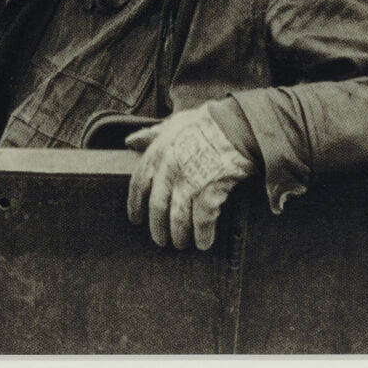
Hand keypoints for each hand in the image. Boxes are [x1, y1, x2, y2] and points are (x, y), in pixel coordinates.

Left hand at [125, 106, 256, 250]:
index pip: (138, 184)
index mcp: (158, 152)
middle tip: (160, 240)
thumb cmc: (205, 124)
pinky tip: (203, 243)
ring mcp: (190, 180)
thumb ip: (151, 135)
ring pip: (177, 217)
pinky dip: (202, 234)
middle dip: (158, 227)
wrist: (237, 125)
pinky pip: (202, 220)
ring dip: (179, 234)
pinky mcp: (211, 190)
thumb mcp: (174, 124)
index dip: (135, 204)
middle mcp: (169, 168)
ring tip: (180, 244)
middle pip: (157, 206)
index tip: (135, 218)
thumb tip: (131, 141)